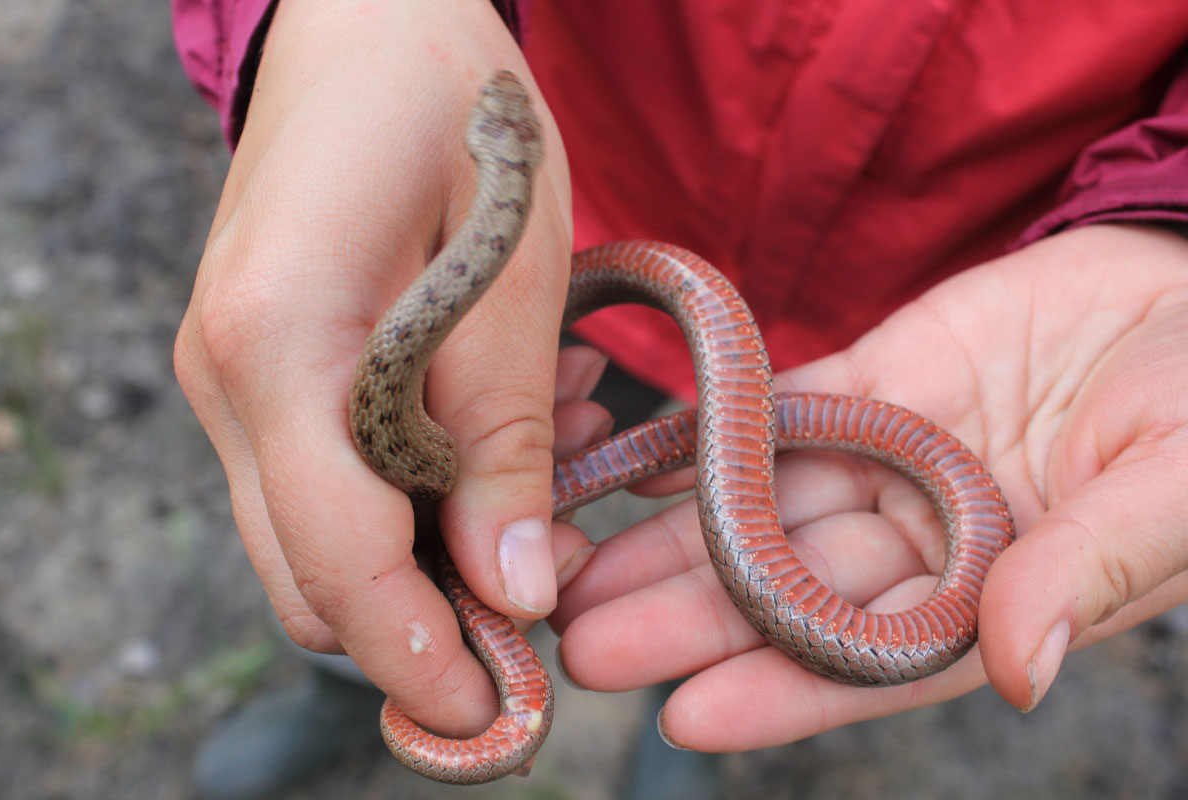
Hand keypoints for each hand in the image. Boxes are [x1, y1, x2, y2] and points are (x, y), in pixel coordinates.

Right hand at [174, 0, 599, 736]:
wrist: (371, 22)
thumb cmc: (455, 114)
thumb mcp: (516, 277)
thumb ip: (506, 441)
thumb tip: (516, 591)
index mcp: (280, 346)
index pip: (335, 563)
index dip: (419, 655)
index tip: (495, 715)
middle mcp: (227, 379)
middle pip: (308, 577)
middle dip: (422, 626)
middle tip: (540, 607)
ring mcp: (231, 377)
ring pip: (315, 538)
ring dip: (425, 557)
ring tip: (539, 501)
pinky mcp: (261, 369)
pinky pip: (322, 480)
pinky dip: (407, 500)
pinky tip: (493, 448)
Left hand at [551, 223, 1187, 750]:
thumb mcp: (1178, 492)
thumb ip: (1087, 570)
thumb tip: (1019, 671)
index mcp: (1000, 590)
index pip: (872, 657)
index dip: (780, 691)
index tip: (686, 717)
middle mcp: (929, 536)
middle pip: (790, 588)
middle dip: (689, 619)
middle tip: (586, 646)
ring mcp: (893, 455)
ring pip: (765, 506)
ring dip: (674, 539)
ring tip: (583, 571)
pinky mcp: (877, 376)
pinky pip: (781, 411)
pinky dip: (712, 436)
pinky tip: (642, 465)